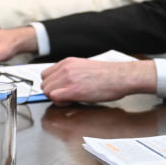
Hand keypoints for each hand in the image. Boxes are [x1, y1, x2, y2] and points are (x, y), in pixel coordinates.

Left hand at [40, 58, 155, 104]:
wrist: (121, 77)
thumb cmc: (109, 75)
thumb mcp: (86, 67)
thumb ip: (71, 73)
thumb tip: (63, 84)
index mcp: (68, 62)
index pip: (46, 75)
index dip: (52, 85)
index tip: (60, 90)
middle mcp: (65, 68)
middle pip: (44, 84)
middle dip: (53, 92)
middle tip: (66, 96)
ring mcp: (68, 79)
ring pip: (47, 91)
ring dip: (56, 98)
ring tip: (70, 99)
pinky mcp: (72, 90)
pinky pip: (54, 98)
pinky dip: (60, 102)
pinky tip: (72, 101)